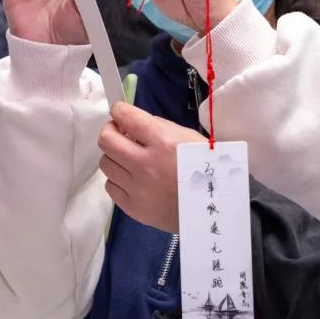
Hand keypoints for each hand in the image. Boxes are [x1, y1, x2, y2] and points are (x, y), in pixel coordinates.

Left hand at [97, 102, 206, 233]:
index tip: (120, 112)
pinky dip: (119, 180)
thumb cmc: (204, 168)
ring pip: (106, 163)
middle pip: (106, 140)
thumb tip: (133, 124)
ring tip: (130, 160)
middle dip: (111, 131)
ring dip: (116, 157)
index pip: (125, 117)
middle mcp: (145, 164)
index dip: (119, 111)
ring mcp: (137, 188)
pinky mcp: (133, 207)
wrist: (214, 208)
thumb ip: (159, 127)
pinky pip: (110, 186)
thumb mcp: (189, 138)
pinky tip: (133, 180)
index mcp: (163, 142)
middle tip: (120, 134)